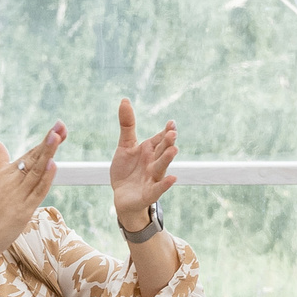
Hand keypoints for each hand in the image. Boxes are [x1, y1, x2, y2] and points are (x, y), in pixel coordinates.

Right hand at [0, 125, 62, 260]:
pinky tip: (52, 164)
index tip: (58, 127)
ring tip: (57, 135)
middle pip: (34, 157)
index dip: (45, 141)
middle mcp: (11, 180)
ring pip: (36, 170)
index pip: (29, 153)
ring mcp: (17, 194)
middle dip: (49, 141)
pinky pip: (37, 191)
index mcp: (5, 173)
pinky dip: (45, 177)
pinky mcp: (23, 209)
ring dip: (47, 152)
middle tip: (61, 124)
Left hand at [109, 98, 177, 231]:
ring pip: (161, 167)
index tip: (171, 123)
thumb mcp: (125, 146)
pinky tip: (173, 178)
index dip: (165, 131)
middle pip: (162, 151)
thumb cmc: (126, 170)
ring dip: (168, 158)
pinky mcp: (148, 193)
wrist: (122, 196)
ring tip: (174, 149)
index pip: (160, 139)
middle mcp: (153, 162)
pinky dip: (165, 184)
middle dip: (167, 142)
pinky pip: (158, 189)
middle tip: (172, 132)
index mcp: (149, 150)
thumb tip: (125, 99)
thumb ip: (127, 124)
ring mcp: (152, 178)